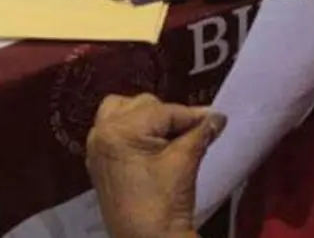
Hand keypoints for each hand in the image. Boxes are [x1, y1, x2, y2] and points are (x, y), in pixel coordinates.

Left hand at [87, 95, 224, 237]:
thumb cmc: (162, 206)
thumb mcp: (183, 162)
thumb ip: (200, 133)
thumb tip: (215, 118)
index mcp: (117, 131)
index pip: (163, 111)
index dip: (192, 115)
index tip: (214, 117)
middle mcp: (100, 135)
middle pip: (143, 106)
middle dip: (170, 117)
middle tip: (194, 131)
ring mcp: (98, 150)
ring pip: (126, 114)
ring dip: (152, 121)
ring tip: (174, 137)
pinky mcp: (101, 164)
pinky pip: (119, 133)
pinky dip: (138, 134)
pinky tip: (159, 147)